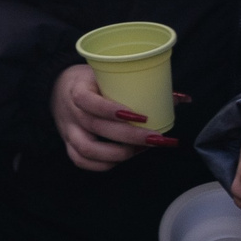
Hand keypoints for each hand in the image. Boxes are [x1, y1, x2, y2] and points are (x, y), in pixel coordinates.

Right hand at [49, 64, 167, 170]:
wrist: (56, 88)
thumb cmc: (90, 81)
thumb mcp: (107, 75)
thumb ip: (140, 86)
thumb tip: (184, 99)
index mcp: (76, 89)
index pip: (87, 101)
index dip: (111, 110)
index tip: (140, 116)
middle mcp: (70, 112)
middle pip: (95, 127)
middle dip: (129, 137)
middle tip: (156, 138)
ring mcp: (68, 130)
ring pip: (87, 150)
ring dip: (118, 153)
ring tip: (141, 150)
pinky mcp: (68, 143)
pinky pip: (81, 161)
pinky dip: (104, 164)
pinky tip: (124, 158)